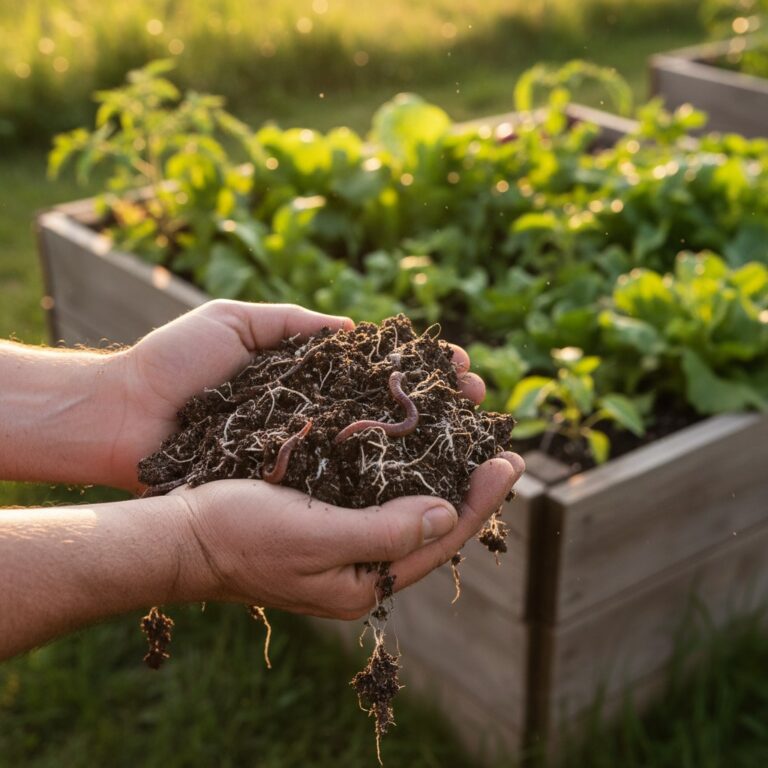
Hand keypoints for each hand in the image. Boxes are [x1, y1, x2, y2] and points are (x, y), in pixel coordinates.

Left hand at [108, 300, 485, 489]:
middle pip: (390, 414)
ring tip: (473, 430)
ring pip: (378, 452)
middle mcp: (315, 422)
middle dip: (439, 405)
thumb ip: (296, 325)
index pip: (379, 374)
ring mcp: (305, 457)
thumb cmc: (177, 365)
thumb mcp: (237, 323)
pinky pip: (344, 486)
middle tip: (480, 397)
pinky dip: (386, 481)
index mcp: (309, 383)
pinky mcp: (288, 489)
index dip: (420, 371)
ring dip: (428, 443)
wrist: (125, 416)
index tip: (459, 366)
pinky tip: (428, 475)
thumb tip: (358, 333)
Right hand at [172, 451, 523, 618]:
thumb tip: (444, 514)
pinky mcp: (327, 516)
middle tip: (501, 449)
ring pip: (408, 506)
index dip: (477, 502)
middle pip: (431, 525)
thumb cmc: (242, 535)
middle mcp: (362, 565)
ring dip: (440, 473)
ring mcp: (345, 541)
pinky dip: (403, 467)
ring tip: (470, 440)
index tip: (508, 463)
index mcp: (365, 583)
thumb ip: (383, 532)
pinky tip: (413, 443)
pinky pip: (378, 493)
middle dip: (468, 487)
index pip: (437, 540)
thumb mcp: (316, 538)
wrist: (183, 534)